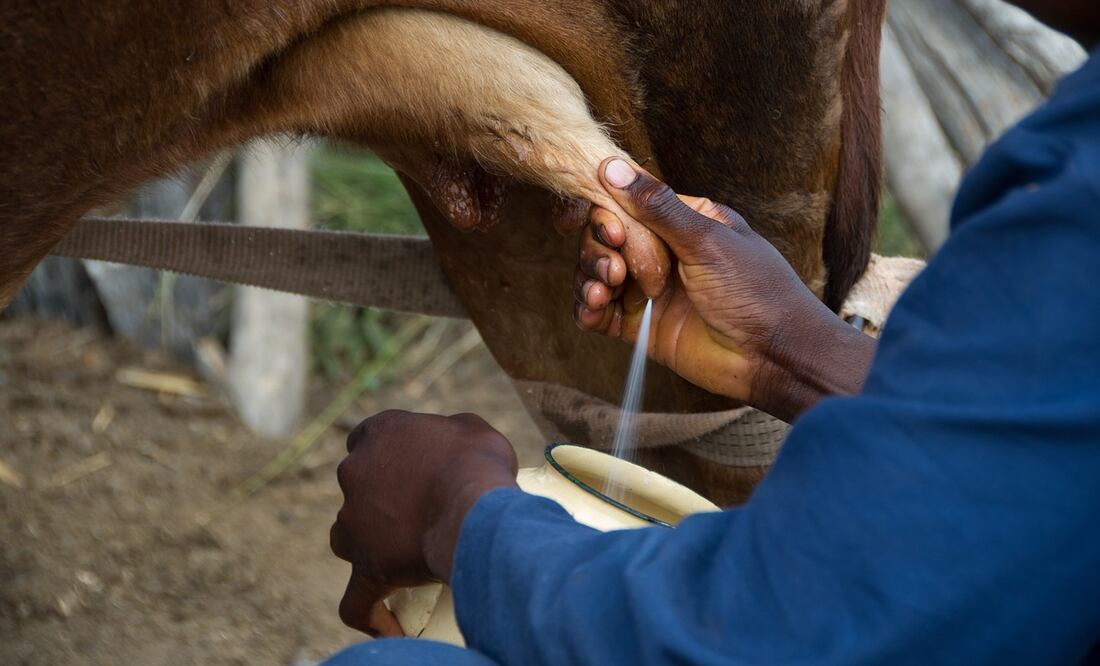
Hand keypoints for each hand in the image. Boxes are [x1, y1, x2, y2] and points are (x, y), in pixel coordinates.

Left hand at [330, 410, 518, 635]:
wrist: (474, 508)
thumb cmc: (477, 463)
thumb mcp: (473, 430)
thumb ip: (452, 432)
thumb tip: (456, 446)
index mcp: (380, 434)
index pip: (365, 438)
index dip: (382, 453)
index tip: (404, 466)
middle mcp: (356, 473)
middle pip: (356, 488)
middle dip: (377, 500)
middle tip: (415, 512)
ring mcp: (353, 522)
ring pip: (346, 539)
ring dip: (364, 546)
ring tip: (398, 559)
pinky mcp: (365, 567)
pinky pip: (356, 600)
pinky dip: (368, 613)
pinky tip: (384, 625)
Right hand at [574, 159, 874, 420]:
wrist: (775, 356)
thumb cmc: (756, 290)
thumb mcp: (707, 240)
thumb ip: (657, 207)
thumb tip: (612, 167)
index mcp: (682, 221)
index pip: (626, 203)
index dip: (605, 212)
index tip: (609, 231)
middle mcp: (661, 251)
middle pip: (604, 238)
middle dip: (598, 250)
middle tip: (616, 270)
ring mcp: (649, 289)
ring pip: (596, 272)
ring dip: (588, 277)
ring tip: (604, 291)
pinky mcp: (640, 326)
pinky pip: (599, 312)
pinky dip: (587, 308)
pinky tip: (594, 309)